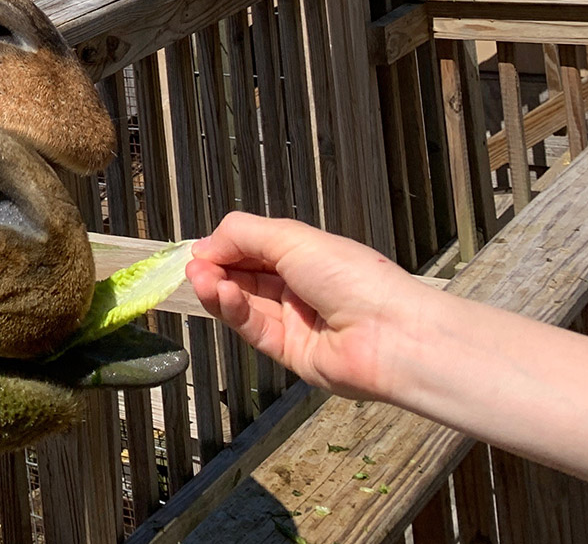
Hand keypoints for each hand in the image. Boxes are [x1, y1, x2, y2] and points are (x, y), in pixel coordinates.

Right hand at [187, 212, 428, 401]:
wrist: (392, 335)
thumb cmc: (352, 277)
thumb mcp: (293, 239)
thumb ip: (243, 235)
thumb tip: (204, 246)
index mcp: (306, 255)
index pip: (253, 248)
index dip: (225, 247)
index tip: (200, 249)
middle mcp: (299, 286)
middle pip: (244, 276)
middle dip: (217, 269)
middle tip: (195, 267)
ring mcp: (294, 320)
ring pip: (244, 303)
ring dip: (219, 289)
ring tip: (200, 280)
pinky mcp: (290, 352)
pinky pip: (254, 328)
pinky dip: (233, 311)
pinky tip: (221, 295)